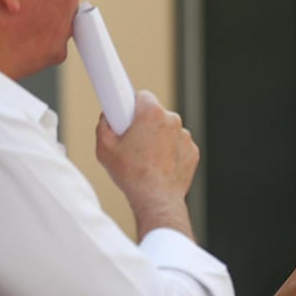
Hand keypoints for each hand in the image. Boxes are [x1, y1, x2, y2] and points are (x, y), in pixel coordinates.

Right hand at [96, 91, 198, 231]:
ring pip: (168, 131)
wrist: (156, 199)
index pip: (142, 96)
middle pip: (156, 114)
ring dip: (158, 139)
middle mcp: (173, 120)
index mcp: (152, 113)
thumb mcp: (104, 148)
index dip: (132, 105)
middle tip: (132, 142)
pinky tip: (159, 166)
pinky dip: (170, 153)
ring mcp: (185, 136)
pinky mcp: (192, 151)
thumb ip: (103, 125)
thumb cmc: (131, 174)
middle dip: (145, 124)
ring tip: (145, 159)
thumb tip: (107, 119)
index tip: (127, 112)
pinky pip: (178, 146)